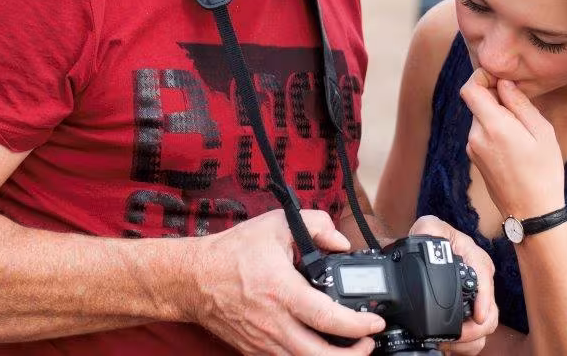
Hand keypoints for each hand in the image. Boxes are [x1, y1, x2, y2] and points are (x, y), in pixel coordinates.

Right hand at [187, 208, 384, 354]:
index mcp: (282, 291)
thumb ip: (316, 226)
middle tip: (368, 344)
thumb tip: (341, 243)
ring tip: (351, 350)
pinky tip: (321, 349)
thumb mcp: (277, 225)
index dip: (357, 326)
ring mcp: (262, 341)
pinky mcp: (253, 350)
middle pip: (318, 355)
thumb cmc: (232, 253)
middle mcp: (273, 322)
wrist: (192, 279)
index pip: (327, 318)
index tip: (374, 323)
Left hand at [410, 215, 498, 354]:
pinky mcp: (472, 314)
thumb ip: (428, 228)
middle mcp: (482, 282)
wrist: (429, 250)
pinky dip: (466, 345)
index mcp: (476, 259)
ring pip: (486, 329)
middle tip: (453, 338)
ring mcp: (479, 300)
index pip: (485, 278)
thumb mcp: (429, 227)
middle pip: (491, 313)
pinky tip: (450, 345)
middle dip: (475, 330)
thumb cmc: (433, 239)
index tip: (478, 316)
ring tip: (448, 344)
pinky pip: (477, 336)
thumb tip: (428, 237)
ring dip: (470, 341)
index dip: (484, 299)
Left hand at [461, 69, 564, 219]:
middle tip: (521, 110)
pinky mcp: (475, 159)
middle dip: (496, 99)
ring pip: (480, 119)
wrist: (532, 213)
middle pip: (477, 103)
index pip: (469, 88)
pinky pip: (482, 134)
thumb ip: (519, 104)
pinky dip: (495, 131)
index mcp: (492, 126)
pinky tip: (515, 146)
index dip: (482, 78)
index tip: (501, 80)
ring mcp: (473, 149)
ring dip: (497, 117)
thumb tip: (503, 84)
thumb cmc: (543, 172)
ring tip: (522, 133)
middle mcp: (476, 136)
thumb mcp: (541, 132)